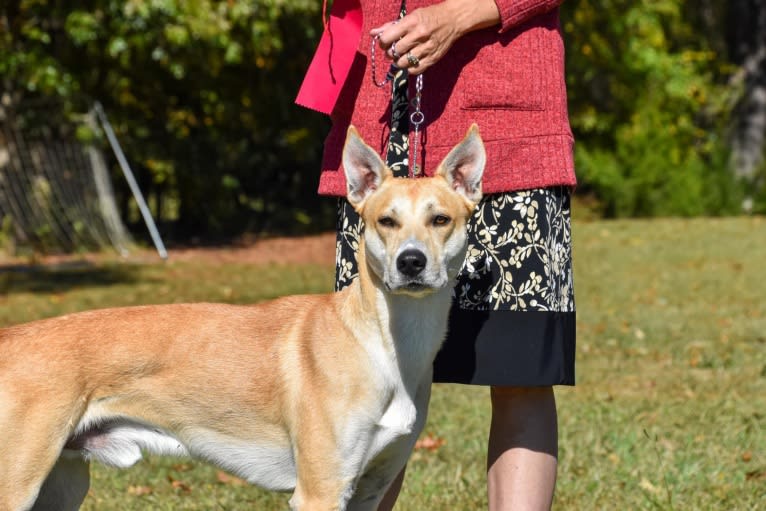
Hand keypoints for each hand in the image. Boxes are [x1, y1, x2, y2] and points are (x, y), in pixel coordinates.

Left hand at [370, 0, 499, 74]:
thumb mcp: (411, 16)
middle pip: (394, 52)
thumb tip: (374, 33)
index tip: (385, 42)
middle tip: (393, 50)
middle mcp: (418, 35)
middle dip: (390, 53)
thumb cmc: (430, 16)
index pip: (387, 38)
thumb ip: (391, 26)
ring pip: (402, 63)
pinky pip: (414, 70)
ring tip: (402, 56)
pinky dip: (409, 68)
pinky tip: (411, 61)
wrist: (453, 20)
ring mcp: (426, 48)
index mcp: (411, 22)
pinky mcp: (433, 58)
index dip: (382, 42)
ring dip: (398, 61)